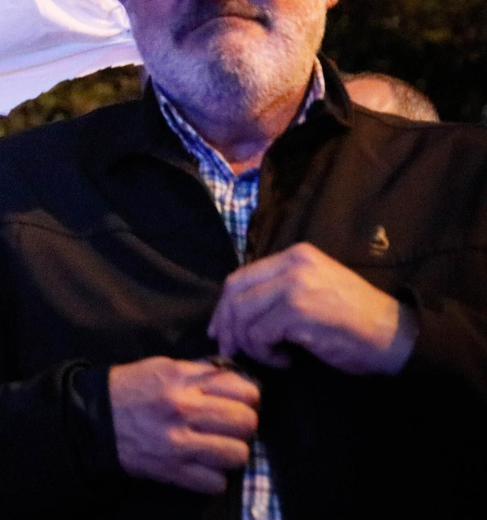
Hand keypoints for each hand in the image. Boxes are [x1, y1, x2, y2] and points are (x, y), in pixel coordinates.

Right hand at [108, 357, 258, 492]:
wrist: (93, 419)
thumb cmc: (130, 388)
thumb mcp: (163, 367)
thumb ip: (199, 373)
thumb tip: (235, 381)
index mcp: (182, 380)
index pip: (243, 390)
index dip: (248, 398)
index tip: (240, 402)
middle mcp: (184, 410)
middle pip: (246, 422)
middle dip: (243, 425)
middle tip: (230, 426)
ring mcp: (179, 443)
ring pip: (237, 454)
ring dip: (231, 452)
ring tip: (218, 447)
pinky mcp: (173, 471)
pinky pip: (216, 481)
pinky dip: (213, 476)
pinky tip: (202, 465)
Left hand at [209, 242, 416, 374]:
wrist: (397, 337)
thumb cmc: (356, 322)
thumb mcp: (314, 291)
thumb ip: (279, 291)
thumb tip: (236, 313)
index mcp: (294, 256)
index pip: (241, 277)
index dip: (224, 306)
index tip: (220, 330)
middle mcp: (291, 264)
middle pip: (235, 293)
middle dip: (226, 326)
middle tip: (230, 350)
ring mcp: (294, 285)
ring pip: (242, 315)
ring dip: (249, 344)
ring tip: (272, 357)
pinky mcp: (298, 311)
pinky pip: (258, 334)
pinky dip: (265, 353)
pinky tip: (287, 360)